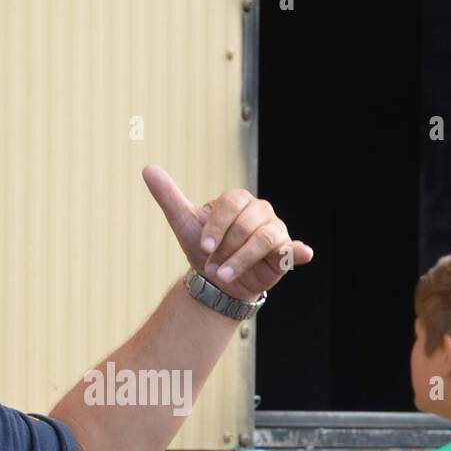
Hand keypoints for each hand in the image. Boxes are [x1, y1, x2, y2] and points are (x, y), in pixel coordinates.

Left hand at [142, 165, 312, 301]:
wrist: (216, 281)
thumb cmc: (204, 250)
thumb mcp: (183, 223)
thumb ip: (169, 196)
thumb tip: (148, 169)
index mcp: (237, 200)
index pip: (230, 205)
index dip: (217, 227)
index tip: (204, 247)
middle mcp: (259, 211)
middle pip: (247, 224)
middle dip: (227, 249)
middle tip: (212, 267)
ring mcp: (274, 230)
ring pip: (264, 239)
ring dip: (243, 260)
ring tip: (225, 277)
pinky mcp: (284, 252)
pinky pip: (293, 249)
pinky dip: (298, 251)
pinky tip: (302, 253)